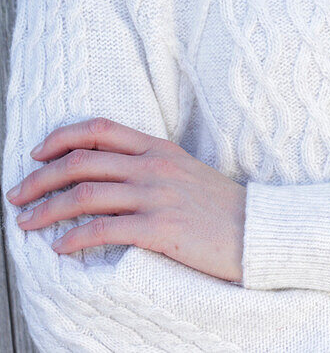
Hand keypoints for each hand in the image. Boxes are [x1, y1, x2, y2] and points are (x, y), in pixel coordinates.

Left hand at [6, 116, 247, 282]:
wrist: (256, 231)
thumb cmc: (219, 207)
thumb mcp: (185, 171)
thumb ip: (150, 166)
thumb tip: (107, 175)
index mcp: (158, 148)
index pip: (100, 130)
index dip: (61, 138)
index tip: (37, 153)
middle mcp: (152, 166)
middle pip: (82, 162)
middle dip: (40, 178)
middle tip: (17, 194)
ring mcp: (155, 195)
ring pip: (84, 195)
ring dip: (46, 210)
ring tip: (26, 223)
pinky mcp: (158, 228)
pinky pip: (103, 230)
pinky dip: (73, 239)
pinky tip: (59, 248)